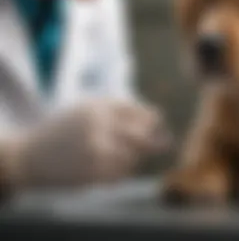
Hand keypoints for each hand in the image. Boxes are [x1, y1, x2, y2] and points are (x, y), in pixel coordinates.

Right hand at [2, 99, 170, 188]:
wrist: (31, 156)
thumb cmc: (65, 128)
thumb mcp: (88, 107)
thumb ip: (118, 109)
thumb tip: (156, 118)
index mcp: (100, 108)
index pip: (140, 113)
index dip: (154, 118)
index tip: (159, 123)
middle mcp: (100, 128)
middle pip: (143, 137)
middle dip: (157, 140)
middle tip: (165, 142)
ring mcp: (96, 153)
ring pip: (134, 158)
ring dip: (136, 156)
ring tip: (125, 152)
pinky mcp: (92, 175)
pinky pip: (121, 174)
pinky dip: (123, 170)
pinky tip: (112, 164)